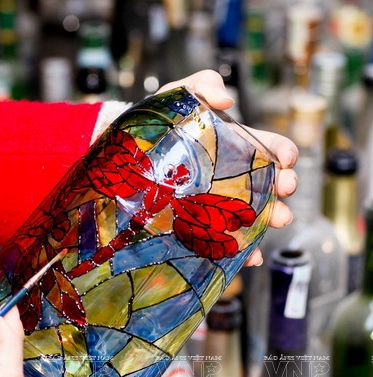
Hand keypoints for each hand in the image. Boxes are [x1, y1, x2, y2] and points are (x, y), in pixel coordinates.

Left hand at [158, 70, 298, 266]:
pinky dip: (241, 249)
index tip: (286, 159)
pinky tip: (250, 255)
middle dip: (282, 187)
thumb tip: (226, 98)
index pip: (268, 148)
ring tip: (275, 222)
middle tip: (285, 190)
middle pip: (266, 183)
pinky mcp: (199, 223)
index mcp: (234, 145)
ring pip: (251, 213)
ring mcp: (216, 201)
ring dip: (268, 219)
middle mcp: (231, 176)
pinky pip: (224, 239)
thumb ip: (203, 85)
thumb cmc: (158, 121)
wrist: (125, 153)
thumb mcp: (178, 95)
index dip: (282, 152)